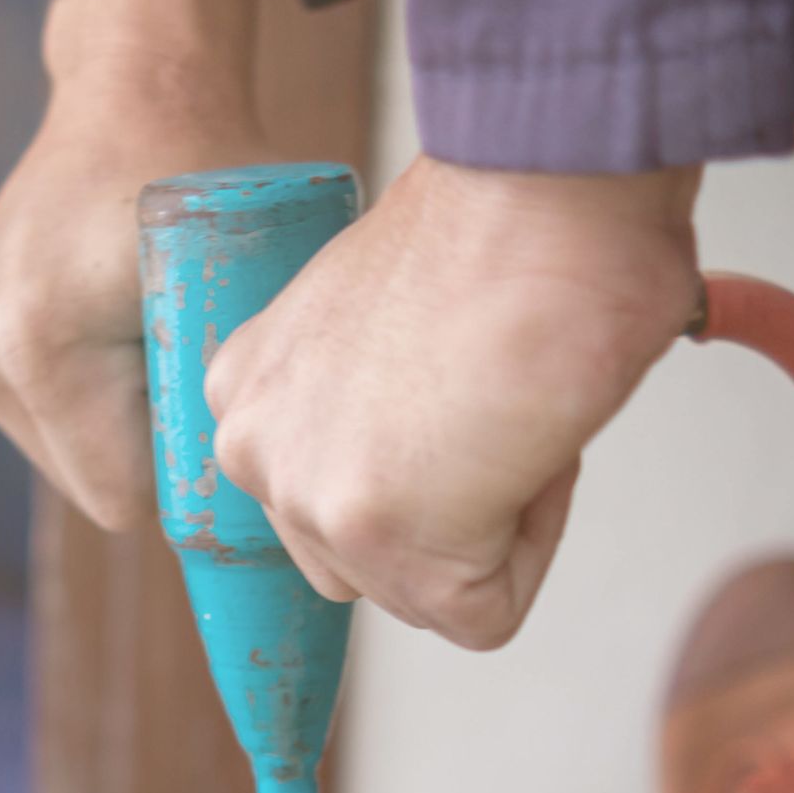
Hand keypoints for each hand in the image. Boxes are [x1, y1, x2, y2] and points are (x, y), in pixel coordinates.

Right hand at [0, 0, 268, 530]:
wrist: (132, 93)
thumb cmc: (210, 181)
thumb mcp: (251, 291)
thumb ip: (238, 406)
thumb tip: (263, 530)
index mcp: (36, 346)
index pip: (122, 497)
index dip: (179, 460)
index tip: (205, 387)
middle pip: (89, 483)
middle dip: (143, 439)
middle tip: (174, 344)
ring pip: (65, 456)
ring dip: (114, 416)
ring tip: (135, 323)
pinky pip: (40, 421)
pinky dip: (82, 392)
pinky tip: (98, 320)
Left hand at [205, 154, 703, 649]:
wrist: (545, 178)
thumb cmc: (504, 224)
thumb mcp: (384, 331)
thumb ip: (369, 409)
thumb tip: (429, 452)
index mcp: (248, 395)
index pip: (336, 503)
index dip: (432, 458)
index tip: (462, 375)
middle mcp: (256, 451)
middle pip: (369, 563)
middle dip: (451, 510)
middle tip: (492, 399)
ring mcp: (311, 500)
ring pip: (426, 594)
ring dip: (492, 522)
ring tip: (506, 409)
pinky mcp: (386, 541)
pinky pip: (483, 614)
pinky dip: (534, 544)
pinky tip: (525, 441)